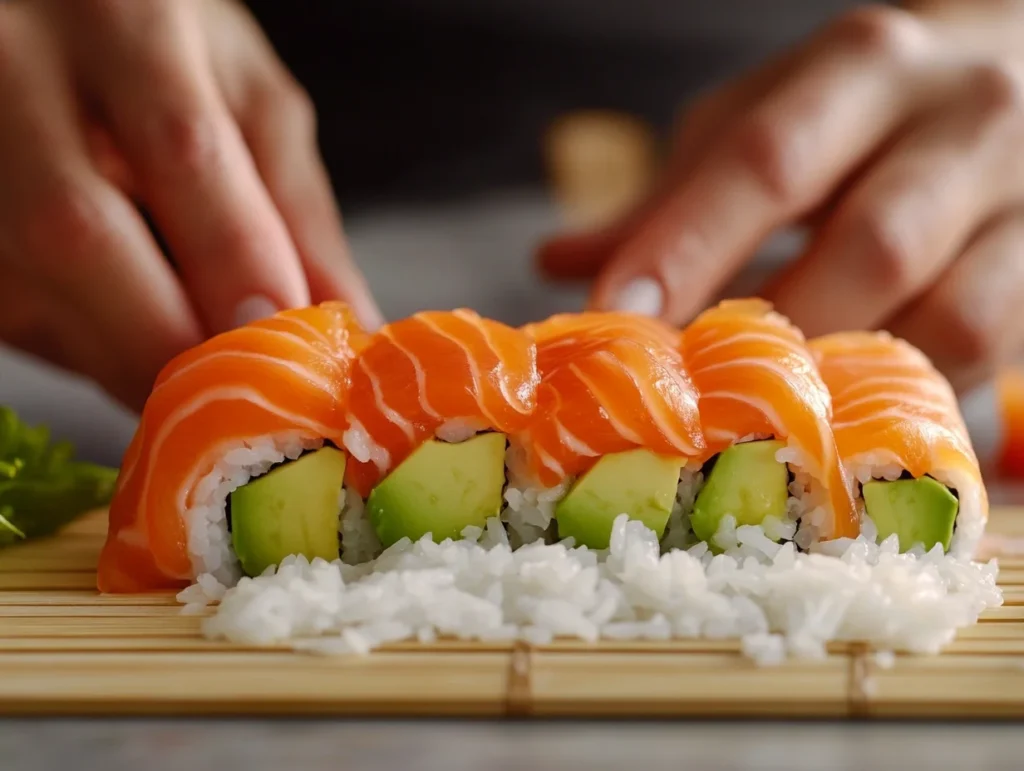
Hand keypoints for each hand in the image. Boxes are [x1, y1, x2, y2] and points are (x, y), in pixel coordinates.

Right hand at [0, 0, 381, 410]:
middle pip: (76, 233)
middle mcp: (15, 72)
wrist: (44, 19)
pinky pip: (14, 313)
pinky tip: (132, 331)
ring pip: (32, 293)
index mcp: (124, 22)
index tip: (293, 346)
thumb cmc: (163, 50)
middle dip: (172, 344)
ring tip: (201, 372)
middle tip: (247, 404)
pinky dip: (89, 346)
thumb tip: (348, 326)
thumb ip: (296, 210)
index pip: (183, 152)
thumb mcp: (249, 98)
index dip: (236, 264)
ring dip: (131, 359)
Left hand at [538, 2, 1023, 393]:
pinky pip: (987, 355)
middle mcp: (962, 119)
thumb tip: (558, 264)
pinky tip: (845, 405)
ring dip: (843, 378)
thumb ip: (674, 193)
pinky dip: (905, 393)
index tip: (615, 319)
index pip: (766, 158)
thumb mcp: (770, 117)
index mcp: (865, 66)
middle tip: (687, 393)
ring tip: (764, 410)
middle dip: (771, 332)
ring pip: (945, 316)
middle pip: (868, 247)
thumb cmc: (866, 109)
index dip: (686, 246)